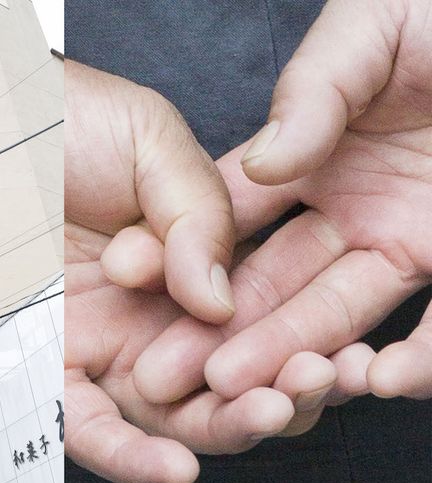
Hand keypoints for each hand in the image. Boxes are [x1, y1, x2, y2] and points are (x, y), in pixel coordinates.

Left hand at [64, 61, 335, 482]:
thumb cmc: (66, 122)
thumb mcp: (154, 145)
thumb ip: (201, 216)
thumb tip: (218, 300)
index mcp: (192, 265)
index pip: (258, 323)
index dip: (298, 343)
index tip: (328, 353)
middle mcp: (153, 312)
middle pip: (223, 379)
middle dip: (272, 391)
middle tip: (302, 383)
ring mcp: (104, 341)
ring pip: (169, 413)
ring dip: (220, 426)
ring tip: (262, 413)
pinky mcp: (49, 361)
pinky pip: (86, 422)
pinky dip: (125, 451)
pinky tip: (170, 465)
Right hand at [199, 0, 431, 400]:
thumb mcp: (371, 32)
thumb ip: (311, 92)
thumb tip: (260, 164)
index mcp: (312, 151)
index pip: (233, 213)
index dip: (184, 251)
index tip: (134, 287)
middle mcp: (350, 206)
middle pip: (271, 278)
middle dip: (219, 328)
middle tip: (165, 373)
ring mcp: (406, 238)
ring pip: (336, 313)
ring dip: (291, 356)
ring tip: (245, 392)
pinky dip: (412, 359)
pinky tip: (374, 379)